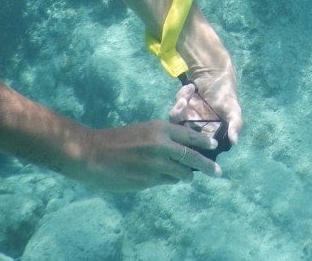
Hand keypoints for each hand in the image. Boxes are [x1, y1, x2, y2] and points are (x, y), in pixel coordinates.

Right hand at [69, 120, 220, 191]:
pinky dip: (168, 181)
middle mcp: (162, 145)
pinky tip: (162, 178)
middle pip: (192, 157)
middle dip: (207, 166)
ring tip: (185, 177)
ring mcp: (156, 165)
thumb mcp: (144, 132)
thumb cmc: (118, 141)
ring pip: (181, 174)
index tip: (214, 145)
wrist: (93, 153)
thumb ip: (163, 140)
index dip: (203, 141)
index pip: (189, 135)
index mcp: (160, 129)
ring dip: (185, 176)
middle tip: (218, 172)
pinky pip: (166, 182)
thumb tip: (182, 152)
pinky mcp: (148, 181)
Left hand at [169, 70, 242, 146]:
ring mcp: (186, 117)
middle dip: (179, 116)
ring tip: (189, 91)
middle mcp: (195, 128)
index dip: (191, 139)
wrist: (216, 76)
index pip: (196, 143)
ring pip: (175, 118)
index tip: (193, 126)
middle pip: (181, 133)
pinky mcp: (180, 106)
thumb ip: (235, 124)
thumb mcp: (233, 109)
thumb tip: (234, 141)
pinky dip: (182, 94)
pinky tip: (192, 87)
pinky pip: (176, 104)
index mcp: (207, 133)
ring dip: (179, 104)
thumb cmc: (226, 95)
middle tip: (184, 102)